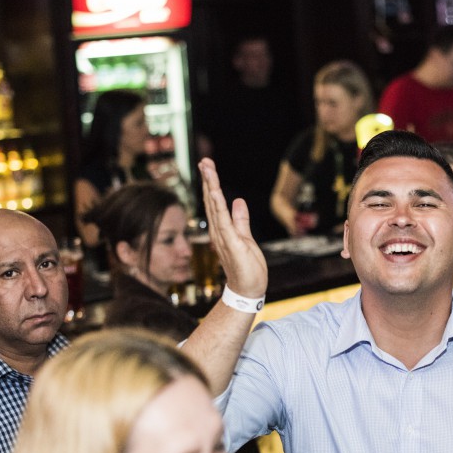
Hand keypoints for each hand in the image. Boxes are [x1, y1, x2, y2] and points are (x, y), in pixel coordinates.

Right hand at [199, 158, 267, 297]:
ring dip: (211, 187)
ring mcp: (223, 238)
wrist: (248, 291)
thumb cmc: (247, 268)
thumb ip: (241, 220)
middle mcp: (218, 232)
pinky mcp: (231, 244)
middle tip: (204, 161)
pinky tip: (215, 192)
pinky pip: (223, 222)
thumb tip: (239, 202)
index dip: (212, 184)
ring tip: (207, 169)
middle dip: (208, 180)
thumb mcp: (246, 238)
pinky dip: (218, 206)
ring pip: (215, 207)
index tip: (208, 166)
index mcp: (222, 230)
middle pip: (212, 201)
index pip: (215, 203)